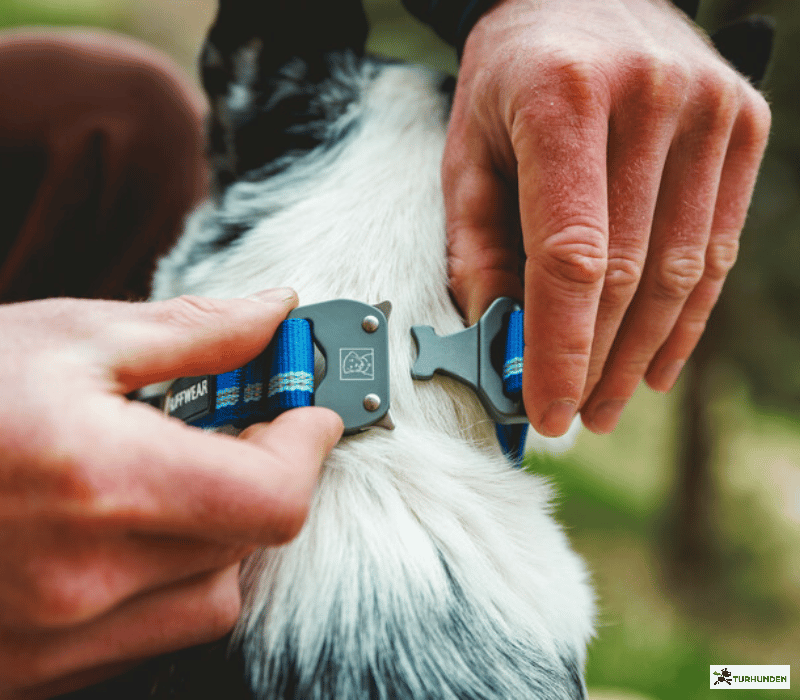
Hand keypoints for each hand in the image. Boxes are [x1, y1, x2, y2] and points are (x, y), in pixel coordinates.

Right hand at [0, 291, 342, 699]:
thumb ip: (192, 331)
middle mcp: (83, 575)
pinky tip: (131, 525)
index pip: (272, 496)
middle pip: (250, 541)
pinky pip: (150, 629)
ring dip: (219, 529)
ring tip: (179, 475)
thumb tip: (272, 314)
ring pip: (210, 592)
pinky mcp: (35, 666)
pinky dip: (169, 575)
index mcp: (100, 479)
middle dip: (263, 475)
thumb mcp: (67, 338)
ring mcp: (55, 635)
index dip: (308, 446)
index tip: (310, 411)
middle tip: (245, 427)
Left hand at [445, 0, 770, 434]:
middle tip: (573, 416)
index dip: (560, 346)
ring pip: (681, 272)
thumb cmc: (511, 78)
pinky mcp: (744, 126)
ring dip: (642, 353)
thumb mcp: (467, 152)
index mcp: (563, 99)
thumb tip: (501, 339)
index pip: (571, 255)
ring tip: (608, 403)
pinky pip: (718, 248)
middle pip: (630, 274)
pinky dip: (688, 317)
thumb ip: (478, 246)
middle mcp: (651, 99)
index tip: (546, 409)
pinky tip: (658, 362)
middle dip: (597, 361)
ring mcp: (710, 110)